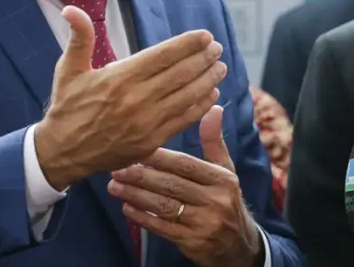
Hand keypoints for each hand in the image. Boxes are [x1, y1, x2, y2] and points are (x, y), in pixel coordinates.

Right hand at [34, 5, 228, 189]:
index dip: (188, 44)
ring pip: (187, 96)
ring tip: (221, 67)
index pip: (163, 55)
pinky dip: (201, 106)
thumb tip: (71, 9)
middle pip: (181, 73)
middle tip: (218, 48)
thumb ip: (79, 37)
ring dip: (208, 80)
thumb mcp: (68, 69)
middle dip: (204, 58)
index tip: (206, 36)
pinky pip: (183, 120)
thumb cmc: (67, 107)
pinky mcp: (151, 141)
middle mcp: (136, 98)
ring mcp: (146, 122)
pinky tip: (212, 95)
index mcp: (119, 77)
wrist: (62, 152)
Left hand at [108, 105, 263, 266]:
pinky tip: (127, 209)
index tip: (135, 148)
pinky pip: (163, 229)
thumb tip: (213, 108)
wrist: (238, 245)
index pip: (186, 165)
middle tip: (116, 169)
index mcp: (223, 179)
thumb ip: (214, 141)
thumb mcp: (226, 170)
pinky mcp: (193, 244)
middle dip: (141, 177)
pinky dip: (143, 219)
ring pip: (164, 207)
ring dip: (136, 197)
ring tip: (115, 187)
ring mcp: (205, 224)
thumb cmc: (225, 199)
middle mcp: (216, 201)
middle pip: (172, 185)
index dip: (160, 157)